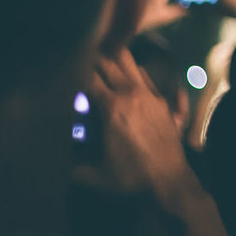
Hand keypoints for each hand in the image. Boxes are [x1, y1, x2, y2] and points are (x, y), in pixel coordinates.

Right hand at [73, 49, 192, 198]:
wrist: (169, 181)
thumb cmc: (132, 178)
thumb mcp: (98, 175)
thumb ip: (78, 169)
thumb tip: (66, 168)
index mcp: (112, 107)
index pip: (89, 77)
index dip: (76, 70)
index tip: (67, 67)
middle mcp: (132, 95)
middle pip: (110, 62)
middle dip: (95, 57)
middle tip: (83, 55)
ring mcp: (151, 96)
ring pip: (132, 65)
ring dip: (117, 59)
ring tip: (105, 54)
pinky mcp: (165, 102)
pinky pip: (148, 78)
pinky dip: (138, 73)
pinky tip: (132, 73)